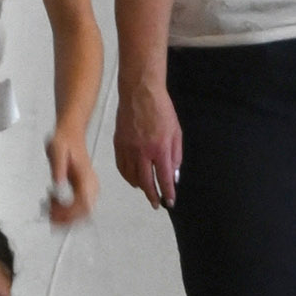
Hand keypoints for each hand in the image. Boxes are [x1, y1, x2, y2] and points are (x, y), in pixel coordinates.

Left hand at [45, 128, 98, 224]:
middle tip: (49, 215)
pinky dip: (66, 210)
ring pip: (82, 213)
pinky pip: (79, 207)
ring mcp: (89, 188)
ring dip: (66, 216)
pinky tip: (54, 203)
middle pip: (84, 213)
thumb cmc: (64, 140)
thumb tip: (57, 185)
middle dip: (66, 219)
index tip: (54, 213)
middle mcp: (91, 185)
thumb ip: (57, 169)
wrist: (71, 133)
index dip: (68, 213)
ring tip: (49, 208)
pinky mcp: (84, 189)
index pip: (83, 204)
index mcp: (86, 178)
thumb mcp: (56, 151)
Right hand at [115, 73, 181, 208]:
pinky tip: (133, 178)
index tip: (169, 202)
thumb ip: (175, 155)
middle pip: (146, 182)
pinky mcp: (118, 143)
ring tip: (146, 190)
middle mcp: (142, 151)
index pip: (164, 178)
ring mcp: (128, 148)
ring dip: (140, 187)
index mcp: (160, 148)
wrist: (140, 91)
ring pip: (131, 176)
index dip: (167, 193)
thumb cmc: (161, 109)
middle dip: (152, 196)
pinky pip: (121, 166)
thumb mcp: (176, 132)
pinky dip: (127, 176)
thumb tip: (173, 174)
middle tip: (156, 203)